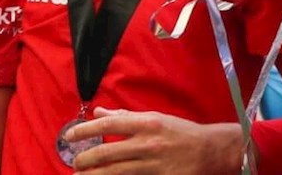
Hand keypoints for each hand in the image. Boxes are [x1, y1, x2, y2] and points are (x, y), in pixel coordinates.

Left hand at [67, 108, 244, 173]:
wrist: (210, 150)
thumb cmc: (181, 132)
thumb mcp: (155, 118)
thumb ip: (126, 116)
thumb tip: (99, 112)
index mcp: (147, 123)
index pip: (109, 124)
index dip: (86, 130)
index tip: (70, 136)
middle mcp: (148, 143)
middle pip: (107, 152)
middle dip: (85, 159)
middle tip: (75, 163)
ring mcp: (153, 165)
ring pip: (114, 172)